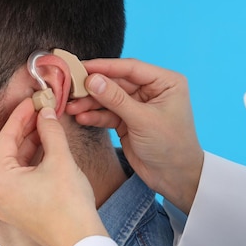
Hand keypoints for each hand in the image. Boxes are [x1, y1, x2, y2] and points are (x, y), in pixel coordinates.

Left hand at [0, 98, 108, 245]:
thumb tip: (46, 112)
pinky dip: (30, 160)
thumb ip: (50, 131)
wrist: (80, 241)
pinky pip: (18, 177)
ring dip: (28, 143)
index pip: (5, 137)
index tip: (32, 100)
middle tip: (39, 109)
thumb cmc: (69, 204)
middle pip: (6, 150)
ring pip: (12, 164)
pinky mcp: (16, 209)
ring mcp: (5, 203)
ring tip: (44, 124)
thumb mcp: (60, 160)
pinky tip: (44, 145)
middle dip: (23, 128)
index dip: (20, 115)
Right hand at [66, 58, 202, 214]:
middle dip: (93, 87)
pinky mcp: (128, 121)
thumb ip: (116, 99)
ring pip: (109, 98)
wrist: (175, 178)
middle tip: (71, 88)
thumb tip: (92, 80)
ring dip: (90, 102)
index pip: (130, 68)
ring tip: (71, 107)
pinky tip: (81, 117)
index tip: (81, 67)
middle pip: (116, 82)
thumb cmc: (171, 146)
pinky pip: (108, 113)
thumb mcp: (143, 120)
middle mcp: (152, 90)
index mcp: (165, 82)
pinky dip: (95, 115)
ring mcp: (138, 106)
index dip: (105, 67)